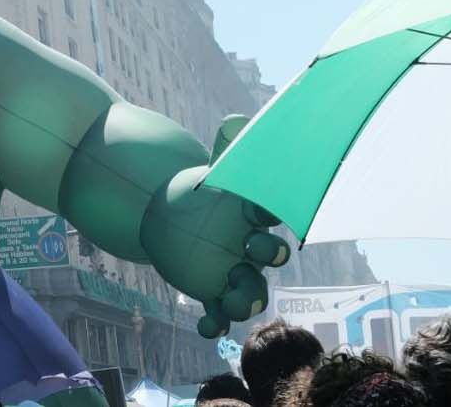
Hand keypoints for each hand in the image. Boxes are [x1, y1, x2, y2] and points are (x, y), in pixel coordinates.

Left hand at [140, 119, 290, 337]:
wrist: (178, 216)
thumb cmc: (207, 194)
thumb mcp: (213, 172)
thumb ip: (226, 150)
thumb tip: (237, 121)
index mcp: (251, 216)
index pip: (269, 212)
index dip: (272, 212)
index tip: (264, 209)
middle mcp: (250, 247)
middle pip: (267, 256)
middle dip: (267, 256)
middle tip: (259, 252)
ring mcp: (233, 271)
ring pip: (250, 291)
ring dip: (247, 299)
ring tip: (235, 304)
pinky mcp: (213, 291)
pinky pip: (218, 312)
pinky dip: (215, 323)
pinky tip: (206, 328)